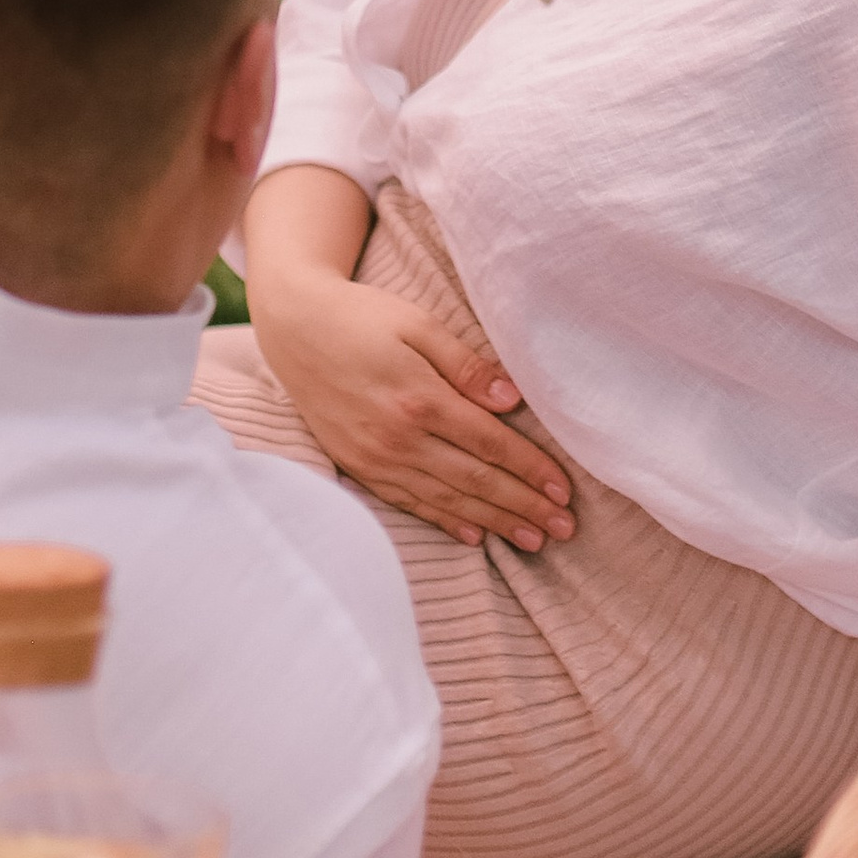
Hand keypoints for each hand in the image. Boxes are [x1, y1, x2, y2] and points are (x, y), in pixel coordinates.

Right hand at [247, 267, 575, 550]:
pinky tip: (475, 535)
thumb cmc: (361, 317)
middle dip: (523, 506)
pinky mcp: (359, 467)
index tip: (564, 490)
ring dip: (494, 522)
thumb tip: (511, 401)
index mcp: (419, 398)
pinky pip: (410, 503)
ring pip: (447, 499)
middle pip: (475, 480)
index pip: (490, 443)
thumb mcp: (417, 323)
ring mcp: (376, 458)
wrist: (293, 329)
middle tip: (564, 528)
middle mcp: (398, 438)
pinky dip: (446, 521)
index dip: (531, 469)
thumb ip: (465, 364)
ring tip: (533, 540)